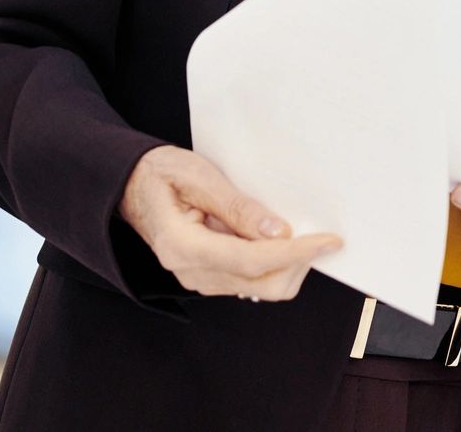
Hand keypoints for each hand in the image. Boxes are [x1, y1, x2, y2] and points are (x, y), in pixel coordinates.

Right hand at [116, 145, 341, 300]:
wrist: (132, 186)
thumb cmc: (162, 173)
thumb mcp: (199, 176)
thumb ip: (237, 206)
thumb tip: (279, 232)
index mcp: (182, 246)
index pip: (251, 261)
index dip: (295, 253)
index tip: (329, 241)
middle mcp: (190, 272)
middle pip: (262, 284)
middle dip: (298, 262)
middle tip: (321, 233)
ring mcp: (199, 278)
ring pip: (262, 287)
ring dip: (290, 264)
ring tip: (303, 231)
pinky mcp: (210, 276)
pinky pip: (252, 280)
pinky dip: (276, 263)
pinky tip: (281, 237)